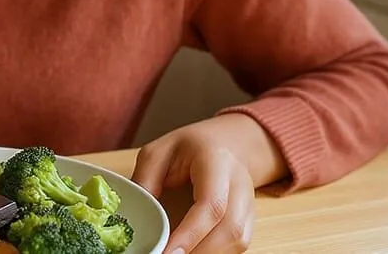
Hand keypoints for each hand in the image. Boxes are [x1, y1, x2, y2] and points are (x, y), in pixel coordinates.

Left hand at [131, 114, 287, 253]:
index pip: (210, 204)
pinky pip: (237, 246)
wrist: (226, 144)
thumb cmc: (189, 147)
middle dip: (200, 251)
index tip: (168, 252)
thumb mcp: (159, 152)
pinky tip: (192, 251)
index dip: (190, 233)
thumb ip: (145, 179)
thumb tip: (137, 215)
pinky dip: (215, 253)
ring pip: (239, 242)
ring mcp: (249, 205)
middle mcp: (240, 185)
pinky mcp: (250, 221)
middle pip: (231, 229)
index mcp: (216, 162)